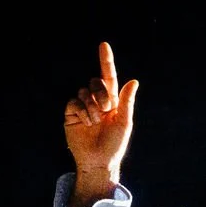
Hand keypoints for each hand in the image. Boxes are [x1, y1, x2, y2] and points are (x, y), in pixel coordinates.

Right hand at [64, 41, 138, 183]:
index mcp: (112, 100)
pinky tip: (86, 123)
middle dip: (102, 94)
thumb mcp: (124, 123)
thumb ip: (127, 102)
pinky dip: (82, 111)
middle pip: (95, 82)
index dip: (106, 61)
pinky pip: (74, 102)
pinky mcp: (71, 114)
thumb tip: (133, 80)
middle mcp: (97, 100)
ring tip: (96, 121)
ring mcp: (83, 106)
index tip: (104, 45)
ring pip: (84, 91)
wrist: (99, 161)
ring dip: (92, 106)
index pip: (108, 76)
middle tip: (107, 110)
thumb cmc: (114, 144)